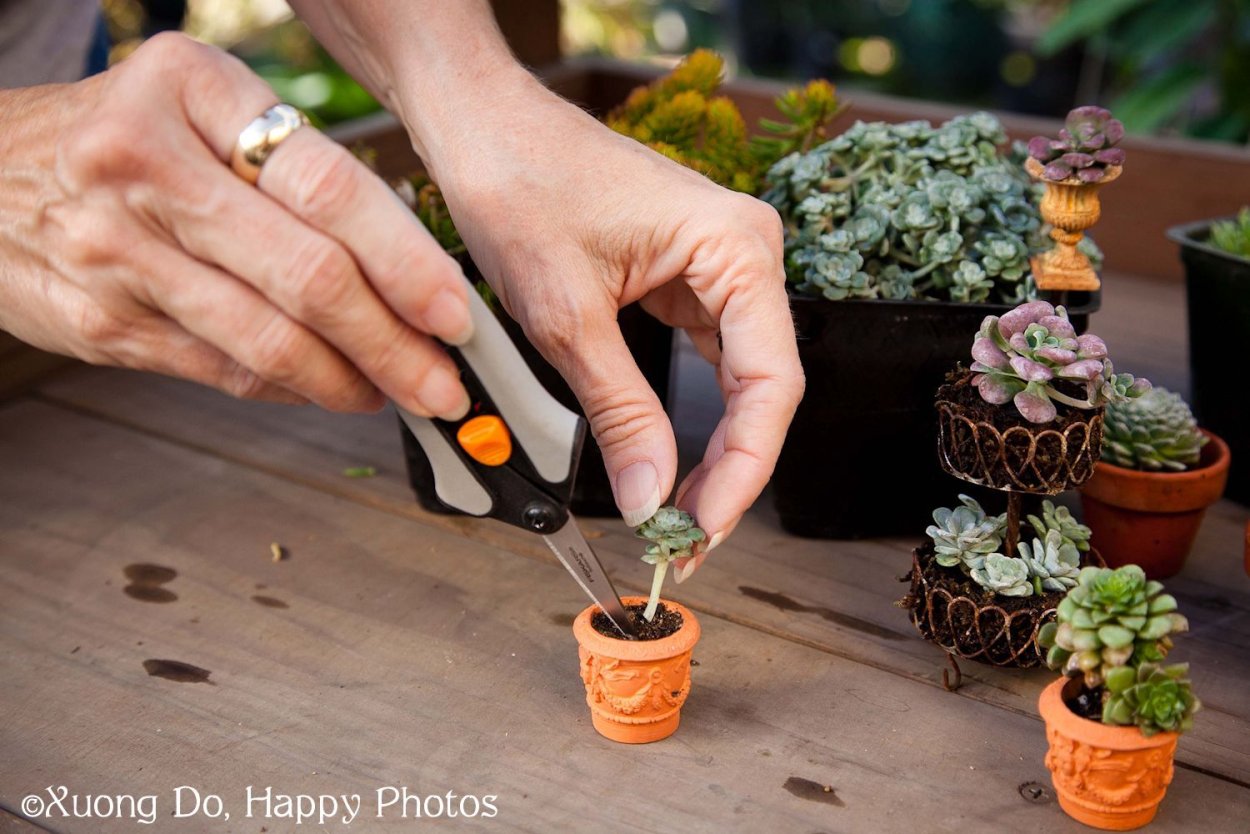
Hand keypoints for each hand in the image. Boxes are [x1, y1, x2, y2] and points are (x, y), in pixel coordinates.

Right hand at [0, 33, 472, 418]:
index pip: (330, 187)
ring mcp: (117, 251)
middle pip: (308, 275)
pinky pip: (225, 370)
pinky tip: (332, 389)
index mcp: (193, 91)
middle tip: (446, 382)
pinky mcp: (103, 322)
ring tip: (400, 393)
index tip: (456, 313)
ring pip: (268, 338)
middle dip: (395, 343)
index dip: (408, 262)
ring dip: (352, 380)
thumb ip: (293, 171)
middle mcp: (147, 166)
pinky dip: (293, 388)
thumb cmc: (122, 139)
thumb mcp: (200, 111)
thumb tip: (410, 269)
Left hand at [423, 74, 804, 572]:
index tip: (702, 529)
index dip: (744, 467)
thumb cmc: (520, 187)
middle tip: (687, 543)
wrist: (480, 128)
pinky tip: (673, 462)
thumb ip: (620, 413)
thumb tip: (653, 501)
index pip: (770, 382)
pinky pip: (707, 361)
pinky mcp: (688, 280)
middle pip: (763, 389)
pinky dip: (692, 416)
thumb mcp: (567, 318)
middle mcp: (743, 254)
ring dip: (714, 451)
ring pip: (739, 383)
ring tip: (679, 519)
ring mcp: (719, 267)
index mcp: (736, 246)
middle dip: (729, 471)